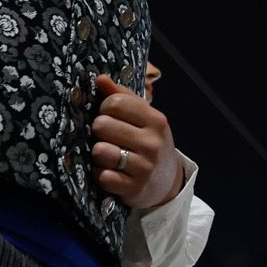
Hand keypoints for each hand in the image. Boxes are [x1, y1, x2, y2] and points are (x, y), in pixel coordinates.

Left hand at [90, 73, 185, 208]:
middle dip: (98, 130)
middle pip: (102, 125)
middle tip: (106, 136)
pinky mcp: (134, 188)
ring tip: (107, 154)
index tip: (108, 115)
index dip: (104, 108)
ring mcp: (144, 167)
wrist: (168, 181)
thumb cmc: (149, 142)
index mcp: (155, 119)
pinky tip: (110, 172)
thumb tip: (100, 78)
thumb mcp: (144, 117)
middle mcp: (152, 142)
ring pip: (100, 151)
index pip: (115, 102)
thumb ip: (122, 96)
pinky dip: (101, 174)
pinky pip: (103, 176)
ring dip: (98, 153)